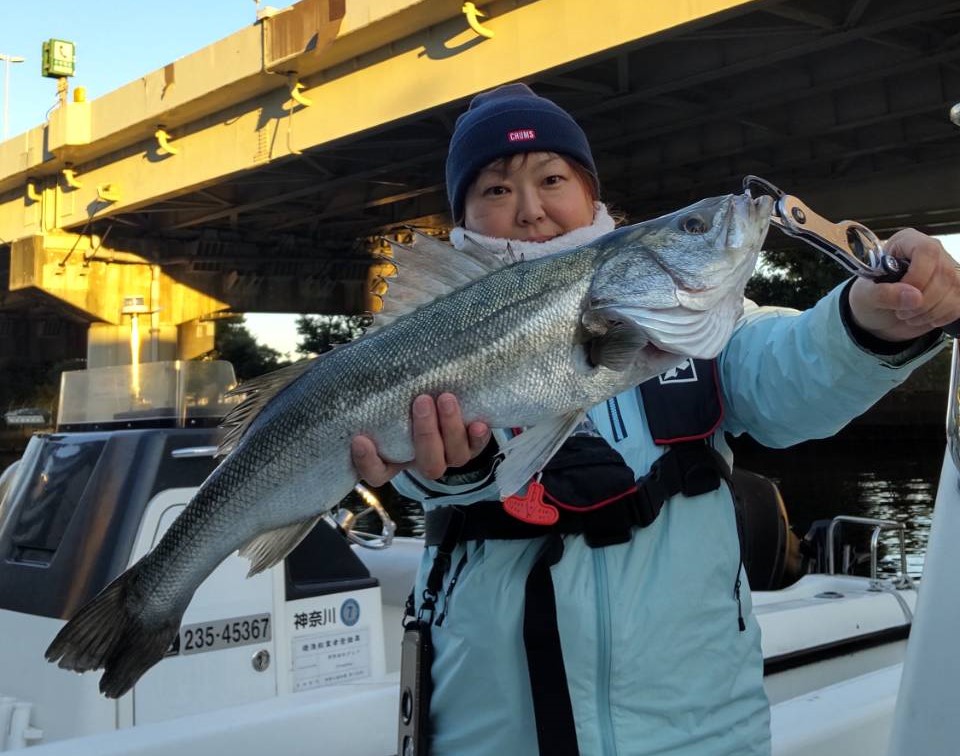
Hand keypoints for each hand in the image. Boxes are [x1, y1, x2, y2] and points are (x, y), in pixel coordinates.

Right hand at [350, 393, 491, 486]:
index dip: (368, 461)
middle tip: (421, 401)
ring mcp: (448, 455)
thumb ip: (368, 381)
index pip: (377, 473)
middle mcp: (422, 460)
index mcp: (394, 456)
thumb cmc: (402, 391)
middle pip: (426, 465)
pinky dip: (479, 438)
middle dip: (425, 434)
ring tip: (446, 398)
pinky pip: (477, 449)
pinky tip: (479, 422)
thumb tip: (339, 351)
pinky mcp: (470, 445)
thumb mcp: (384, 388)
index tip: (359, 438)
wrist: (440, 392)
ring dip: (451, 429)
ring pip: (452, 457)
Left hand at [848, 229, 959, 341]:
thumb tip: (914, 297)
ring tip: (908, 315)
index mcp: (906, 242)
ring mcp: (947, 269)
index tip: (902, 294)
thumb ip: (883, 294)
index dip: (917, 276)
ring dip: (931, 311)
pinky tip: (924, 317)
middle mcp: (932, 252)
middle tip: (900, 312)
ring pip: (955, 288)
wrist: (878, 315)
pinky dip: (942, 316)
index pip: (926, 250)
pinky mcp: (955, 289)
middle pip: (944, 273)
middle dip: (921, 302)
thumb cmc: (868, 297)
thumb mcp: (864, 296)